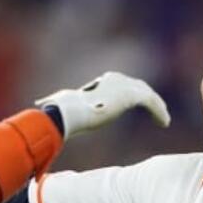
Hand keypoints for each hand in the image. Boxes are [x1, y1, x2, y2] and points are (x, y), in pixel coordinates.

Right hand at [35, 71, 170, 139]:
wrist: (68, 112)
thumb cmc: (64, 111)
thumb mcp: (64, 107)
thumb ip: (60, 105)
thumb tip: (38, 106)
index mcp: (103, 81)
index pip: (123, 86)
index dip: (133, 95)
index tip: (138, 105)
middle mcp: (115, 79)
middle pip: (139, 88)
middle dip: (149, 98)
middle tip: (158, 111)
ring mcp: (124, 85)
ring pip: (147, 95)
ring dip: (158, 107)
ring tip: (164, 120)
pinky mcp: (131, 96)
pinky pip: (151, 103)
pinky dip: (159, 112)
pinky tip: (165, 123)